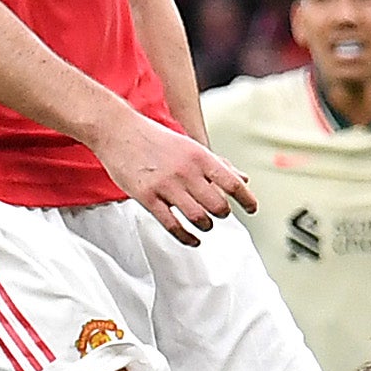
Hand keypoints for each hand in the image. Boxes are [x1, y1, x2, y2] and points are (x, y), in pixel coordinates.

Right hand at [91, 111, 255, 244]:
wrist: (117, 131)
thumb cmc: (155, 138)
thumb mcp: (190, 146)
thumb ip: (217, 164)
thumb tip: (243, 179)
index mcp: (199, 156)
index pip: (232, 183)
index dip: (246, 199)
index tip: (252, 209)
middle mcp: (185, 171)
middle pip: (217, 205)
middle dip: (222, 214)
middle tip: (220, 214)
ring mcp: (166, 185)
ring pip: (198, 218)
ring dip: (206, 225)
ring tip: (205, 224)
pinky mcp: (147, 197)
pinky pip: (172, 225)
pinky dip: (187, 237)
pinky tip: (193, 240)